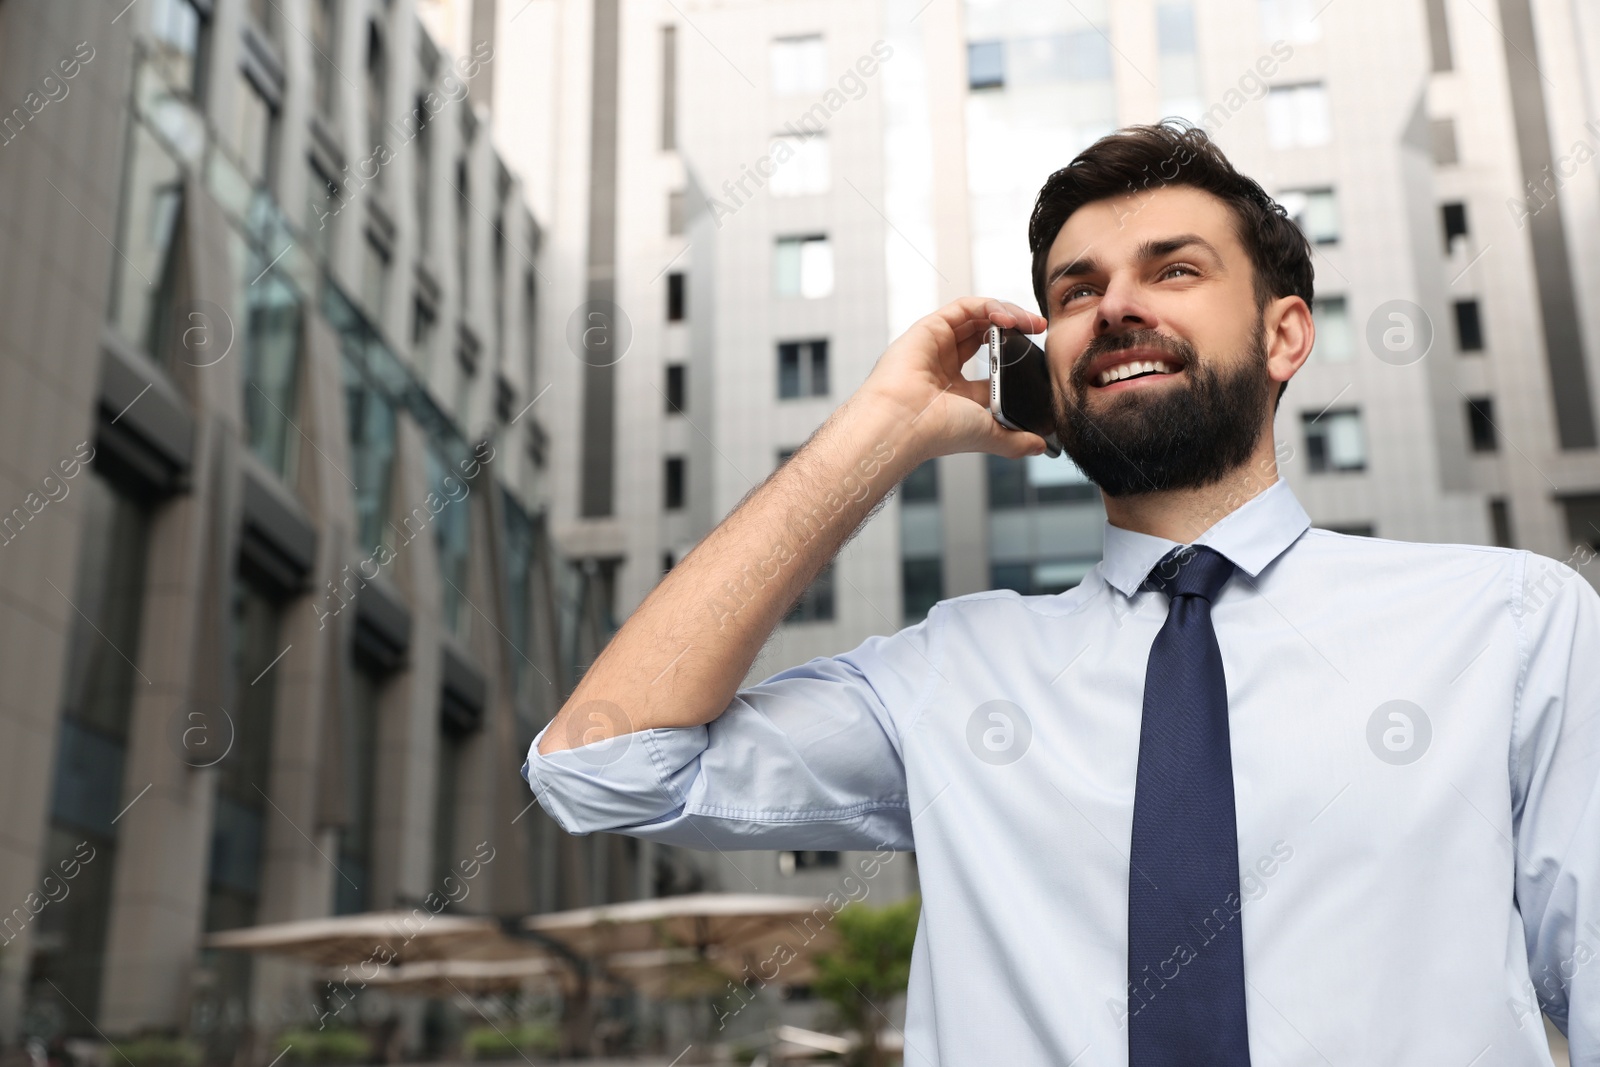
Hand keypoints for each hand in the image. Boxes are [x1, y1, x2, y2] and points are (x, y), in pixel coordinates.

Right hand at [857, 297, 1051, 461]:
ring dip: (1007, 314)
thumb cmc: (937, 431)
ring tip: (1029, 322)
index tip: (1039, 354)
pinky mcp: (929, 328)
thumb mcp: (989, 434)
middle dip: (1017, 328)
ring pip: (977, 316)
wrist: (906, 424)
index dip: (1017, 356)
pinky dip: (989, 306)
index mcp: (957, 391)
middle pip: (986, 335)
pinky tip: (1007, 317)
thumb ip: (1016, 440)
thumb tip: (1040, 446)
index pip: (992, 366)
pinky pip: (964, 307)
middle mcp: (945, 365)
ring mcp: (936, 345)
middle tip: (1039, 329)